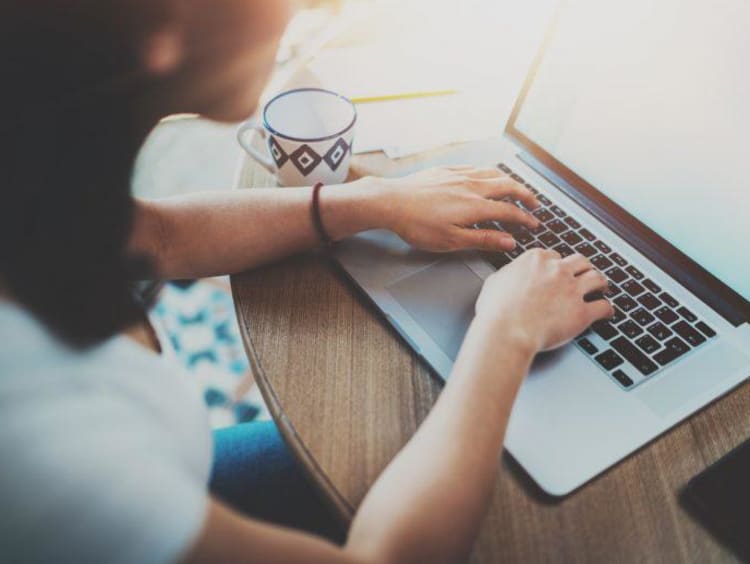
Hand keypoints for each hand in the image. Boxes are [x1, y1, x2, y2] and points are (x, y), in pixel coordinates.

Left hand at [375, 166, 540, 251]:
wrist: (390, 202)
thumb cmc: (417, 225)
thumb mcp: (452, 240)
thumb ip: (483, 240)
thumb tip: (509, 242)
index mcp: (475, 206)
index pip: (509, 211)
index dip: (524, 219)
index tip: (533, 225)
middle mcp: (471, 186)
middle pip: (507, 186)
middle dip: (525, 195)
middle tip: (534, 204)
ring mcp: (458, 175)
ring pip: (493, 173)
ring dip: (509, 181)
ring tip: (515, 189)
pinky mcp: (445, 170)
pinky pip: (475, 167)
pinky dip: (488, 172)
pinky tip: (485, 176)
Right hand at [474, 249, 613, 352]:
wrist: (506, 332)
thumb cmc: (495, 311)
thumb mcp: (494, 282)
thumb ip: (508, 273)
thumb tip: (510, 275)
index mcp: (536, 260)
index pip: (554, 256)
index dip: (556, 265)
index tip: (557, 272)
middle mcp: (557, 270)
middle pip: (580, 261)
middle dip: (582, 269)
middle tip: (583, 276)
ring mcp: (572, 290)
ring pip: (597, 278)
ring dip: (600, 283)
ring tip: (602, 288)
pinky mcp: (582, 313)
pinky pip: (604, 307)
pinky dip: (607, 310)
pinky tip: (606, 312)